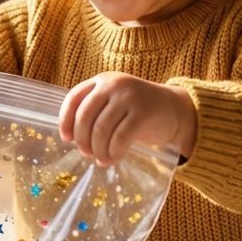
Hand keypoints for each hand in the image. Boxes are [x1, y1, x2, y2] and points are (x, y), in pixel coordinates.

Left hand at [58, 72, 196, 166]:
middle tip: (87, 154)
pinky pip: (120, 138)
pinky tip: (114, 158)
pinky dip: (114, 152)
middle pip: (85, 116)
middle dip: (82, 140)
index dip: (66, 121)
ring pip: (101, 129)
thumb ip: (96, 113)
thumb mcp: (115, 103)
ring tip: (102, 160)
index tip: (67, 139)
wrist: (175, 109)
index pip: (74, 98)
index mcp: (102, 80)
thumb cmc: (139, 111)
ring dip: (98, 150)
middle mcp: (114, 85)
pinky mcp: (142, 113)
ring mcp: (129, 97)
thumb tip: (74, 140)